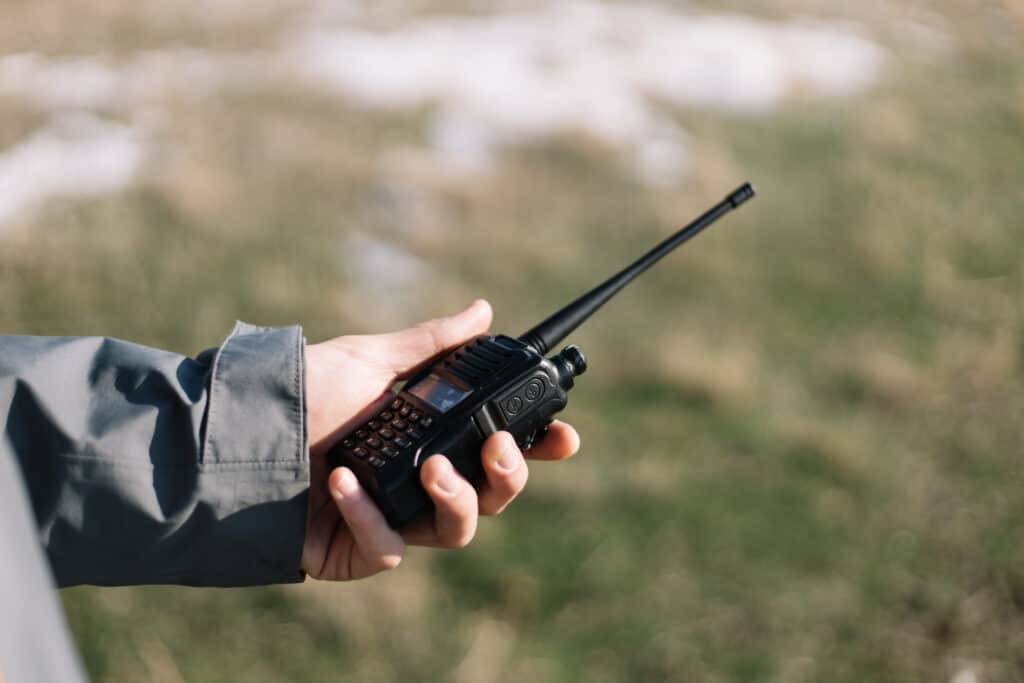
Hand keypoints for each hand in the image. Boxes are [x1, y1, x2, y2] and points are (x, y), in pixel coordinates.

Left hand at [301, 300, 579, 579]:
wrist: (237, 433)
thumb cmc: (303, 394)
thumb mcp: (371, 359)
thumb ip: (432, 343)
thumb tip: (483, 309)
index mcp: (431, 433)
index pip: (498, 444)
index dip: (537, 445)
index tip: (564, 437)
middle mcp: (419, 476)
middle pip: (493, 494)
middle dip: (511, 474)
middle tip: (498, 448)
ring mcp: (394, 516)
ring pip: (459, 528)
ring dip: (457, 498)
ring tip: (429, 467)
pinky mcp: (360, 549)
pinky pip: (391, 547)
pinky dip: (372, 515)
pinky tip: (342, 482)